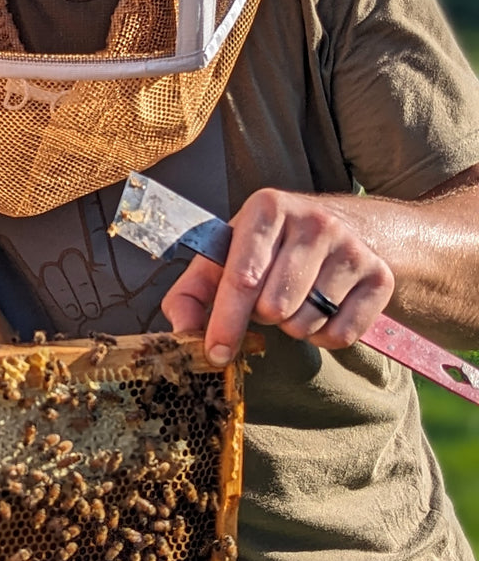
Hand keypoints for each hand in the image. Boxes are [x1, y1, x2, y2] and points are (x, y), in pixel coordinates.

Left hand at [161, 187, 394, 365]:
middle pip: (275, 307)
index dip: (225, 322)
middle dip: (264, 317)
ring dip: (294, 326)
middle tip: (269, 300)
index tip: (215, 353)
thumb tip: (181, 331)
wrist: (351, 228)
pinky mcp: (380, 276)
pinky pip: (341, 336)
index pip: (243, 278)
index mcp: (268, 208)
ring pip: (307, 323)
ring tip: (297, 300)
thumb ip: (193, 291)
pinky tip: (323, 310)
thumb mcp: (228, 254)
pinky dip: (325, 337)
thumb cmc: (274, 247)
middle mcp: (313, 221)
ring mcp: (352, 247)